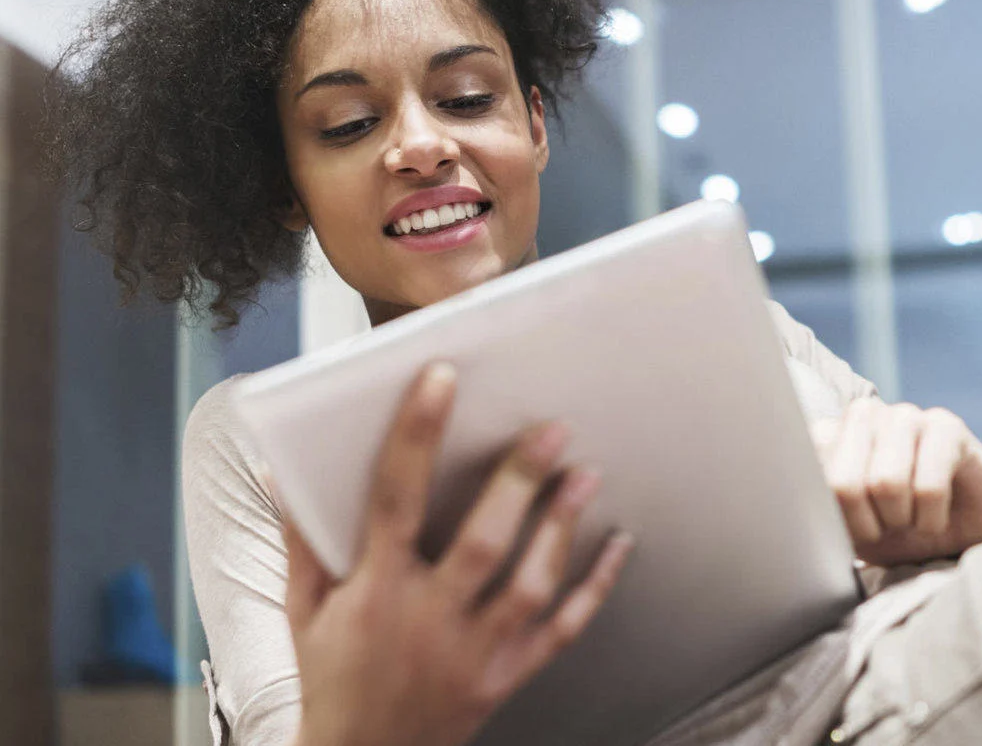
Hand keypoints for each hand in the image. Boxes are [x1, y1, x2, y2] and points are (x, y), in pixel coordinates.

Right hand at [283, 363, 633, 745]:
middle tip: (551, 428)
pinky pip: (561, 631)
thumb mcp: (303, 611)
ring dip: (561, 528)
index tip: (441, 378)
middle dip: (518, 482)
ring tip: (586, 475)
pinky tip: (618, 545)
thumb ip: (302, 539)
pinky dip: (595, 588)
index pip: (394, 499)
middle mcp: (427, 621)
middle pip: (480, 543)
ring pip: (529, 586)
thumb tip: (286, 470)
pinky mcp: (507, 677)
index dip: (416, 434)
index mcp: (374, 592)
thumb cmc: (329, 680)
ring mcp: (473, 654)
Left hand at [812, 399, 981, 567]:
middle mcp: (861, 415)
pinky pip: (929, 488)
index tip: (856, 533)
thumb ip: (818, 515)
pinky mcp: (946, 427)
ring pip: (887, 483)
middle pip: (845, 484)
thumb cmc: (898, 527)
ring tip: (911, 519)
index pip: (810, 481)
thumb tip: (788, 522)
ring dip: (902, 520)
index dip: (836, 521)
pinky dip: (931, 520)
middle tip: (887, 528)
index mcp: (828, 435)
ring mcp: (904, 415)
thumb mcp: (850, 529)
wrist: (964, 528)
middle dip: (869, 524)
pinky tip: (936, 516)